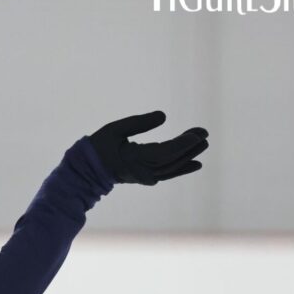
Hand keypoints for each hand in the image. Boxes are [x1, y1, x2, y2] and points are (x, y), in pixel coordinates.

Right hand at [87, 111, 208, 185]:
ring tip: (203, 143)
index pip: (165, 153)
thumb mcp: (116, 130)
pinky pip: (168, 173)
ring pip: (172, 167)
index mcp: (135, 159)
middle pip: (173, 159)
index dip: (183, 144)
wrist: (88, 172)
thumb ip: (139, 123)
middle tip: (205, 133)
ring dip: (189, 156)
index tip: (198, 134)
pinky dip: (182, 169)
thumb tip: (164, 116)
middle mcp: (144, 171)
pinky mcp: (147, 177)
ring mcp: (146, 177)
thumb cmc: (99, 147)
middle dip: (190, 147)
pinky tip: (196, 164)